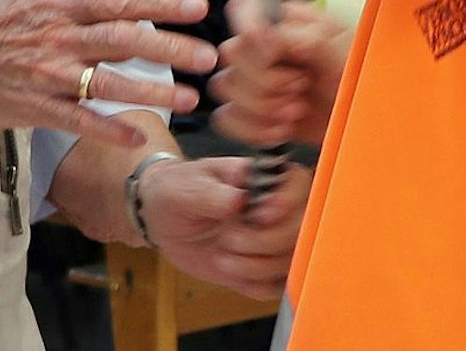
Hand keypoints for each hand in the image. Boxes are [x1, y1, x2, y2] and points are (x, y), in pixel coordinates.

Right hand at [0, 0, 216, 147]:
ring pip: (108, 81)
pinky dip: (109, 128)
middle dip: (170, 49)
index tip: (198, 6)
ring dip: (152, 91)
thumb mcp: (27, 5)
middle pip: (124, 40)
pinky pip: (78, 120)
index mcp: (58, 7)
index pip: (120, 1)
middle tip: (207, 57)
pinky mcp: (32, 107)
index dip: (161, 3)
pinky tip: (137, 136)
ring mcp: (46, 74)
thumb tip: (118, 13)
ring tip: (188, 100)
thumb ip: (72, 13)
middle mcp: (57, 37)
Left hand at [140, 155, 310, 298]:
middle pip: (302, 228)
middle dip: (265, 241)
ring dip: (256, 266)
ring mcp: (273, 241)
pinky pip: (276, 287)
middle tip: (228, 239)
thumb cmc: (177, 190)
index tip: (259, 215)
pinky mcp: (263, 270)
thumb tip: (240, 200)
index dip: (287, 202)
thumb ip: (212, 193)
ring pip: (292, 260)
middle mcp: (277, 209)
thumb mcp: (185, 187)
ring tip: (222, 257)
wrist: (163, 218)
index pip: (298, 184)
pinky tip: (229, 272)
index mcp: (263, 178)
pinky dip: (254, 285)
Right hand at [210, 0, 349, 146]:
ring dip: (262, 106)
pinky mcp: (251, 112)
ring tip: (295, 110)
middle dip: (266, 79)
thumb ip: (308, 39)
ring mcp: (255, 80)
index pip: (244, 7)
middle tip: (300, 86)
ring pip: (225, 86)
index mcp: (288, 22)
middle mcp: (266, 47)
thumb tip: (271, 33)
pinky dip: (253, 129)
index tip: (269, 50)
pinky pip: (226, 118)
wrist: (368, 129)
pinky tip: (281, 129)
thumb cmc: (363, 85)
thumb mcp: (347, 55)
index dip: (247, 26)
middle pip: (231, 53)